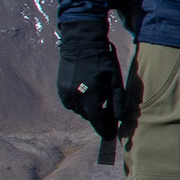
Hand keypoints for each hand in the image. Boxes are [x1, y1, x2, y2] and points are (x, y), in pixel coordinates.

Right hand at [57, 23, 121, 139]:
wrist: (81, 43)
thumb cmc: (102, 60)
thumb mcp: (115, 79)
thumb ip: (117, 100)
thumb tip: (120, 119)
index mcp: (90, 94)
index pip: (97, 120)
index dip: (103, 129)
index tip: (109, 136)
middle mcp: (75, 95)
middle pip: (88, 116)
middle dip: (98, 117)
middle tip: (109, 113)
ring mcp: (65, 92)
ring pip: (78, 110)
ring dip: (88, 109)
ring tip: (98, 98)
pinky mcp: (60, 87)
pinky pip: (70, 103)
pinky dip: (79, 103)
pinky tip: (87, 93)